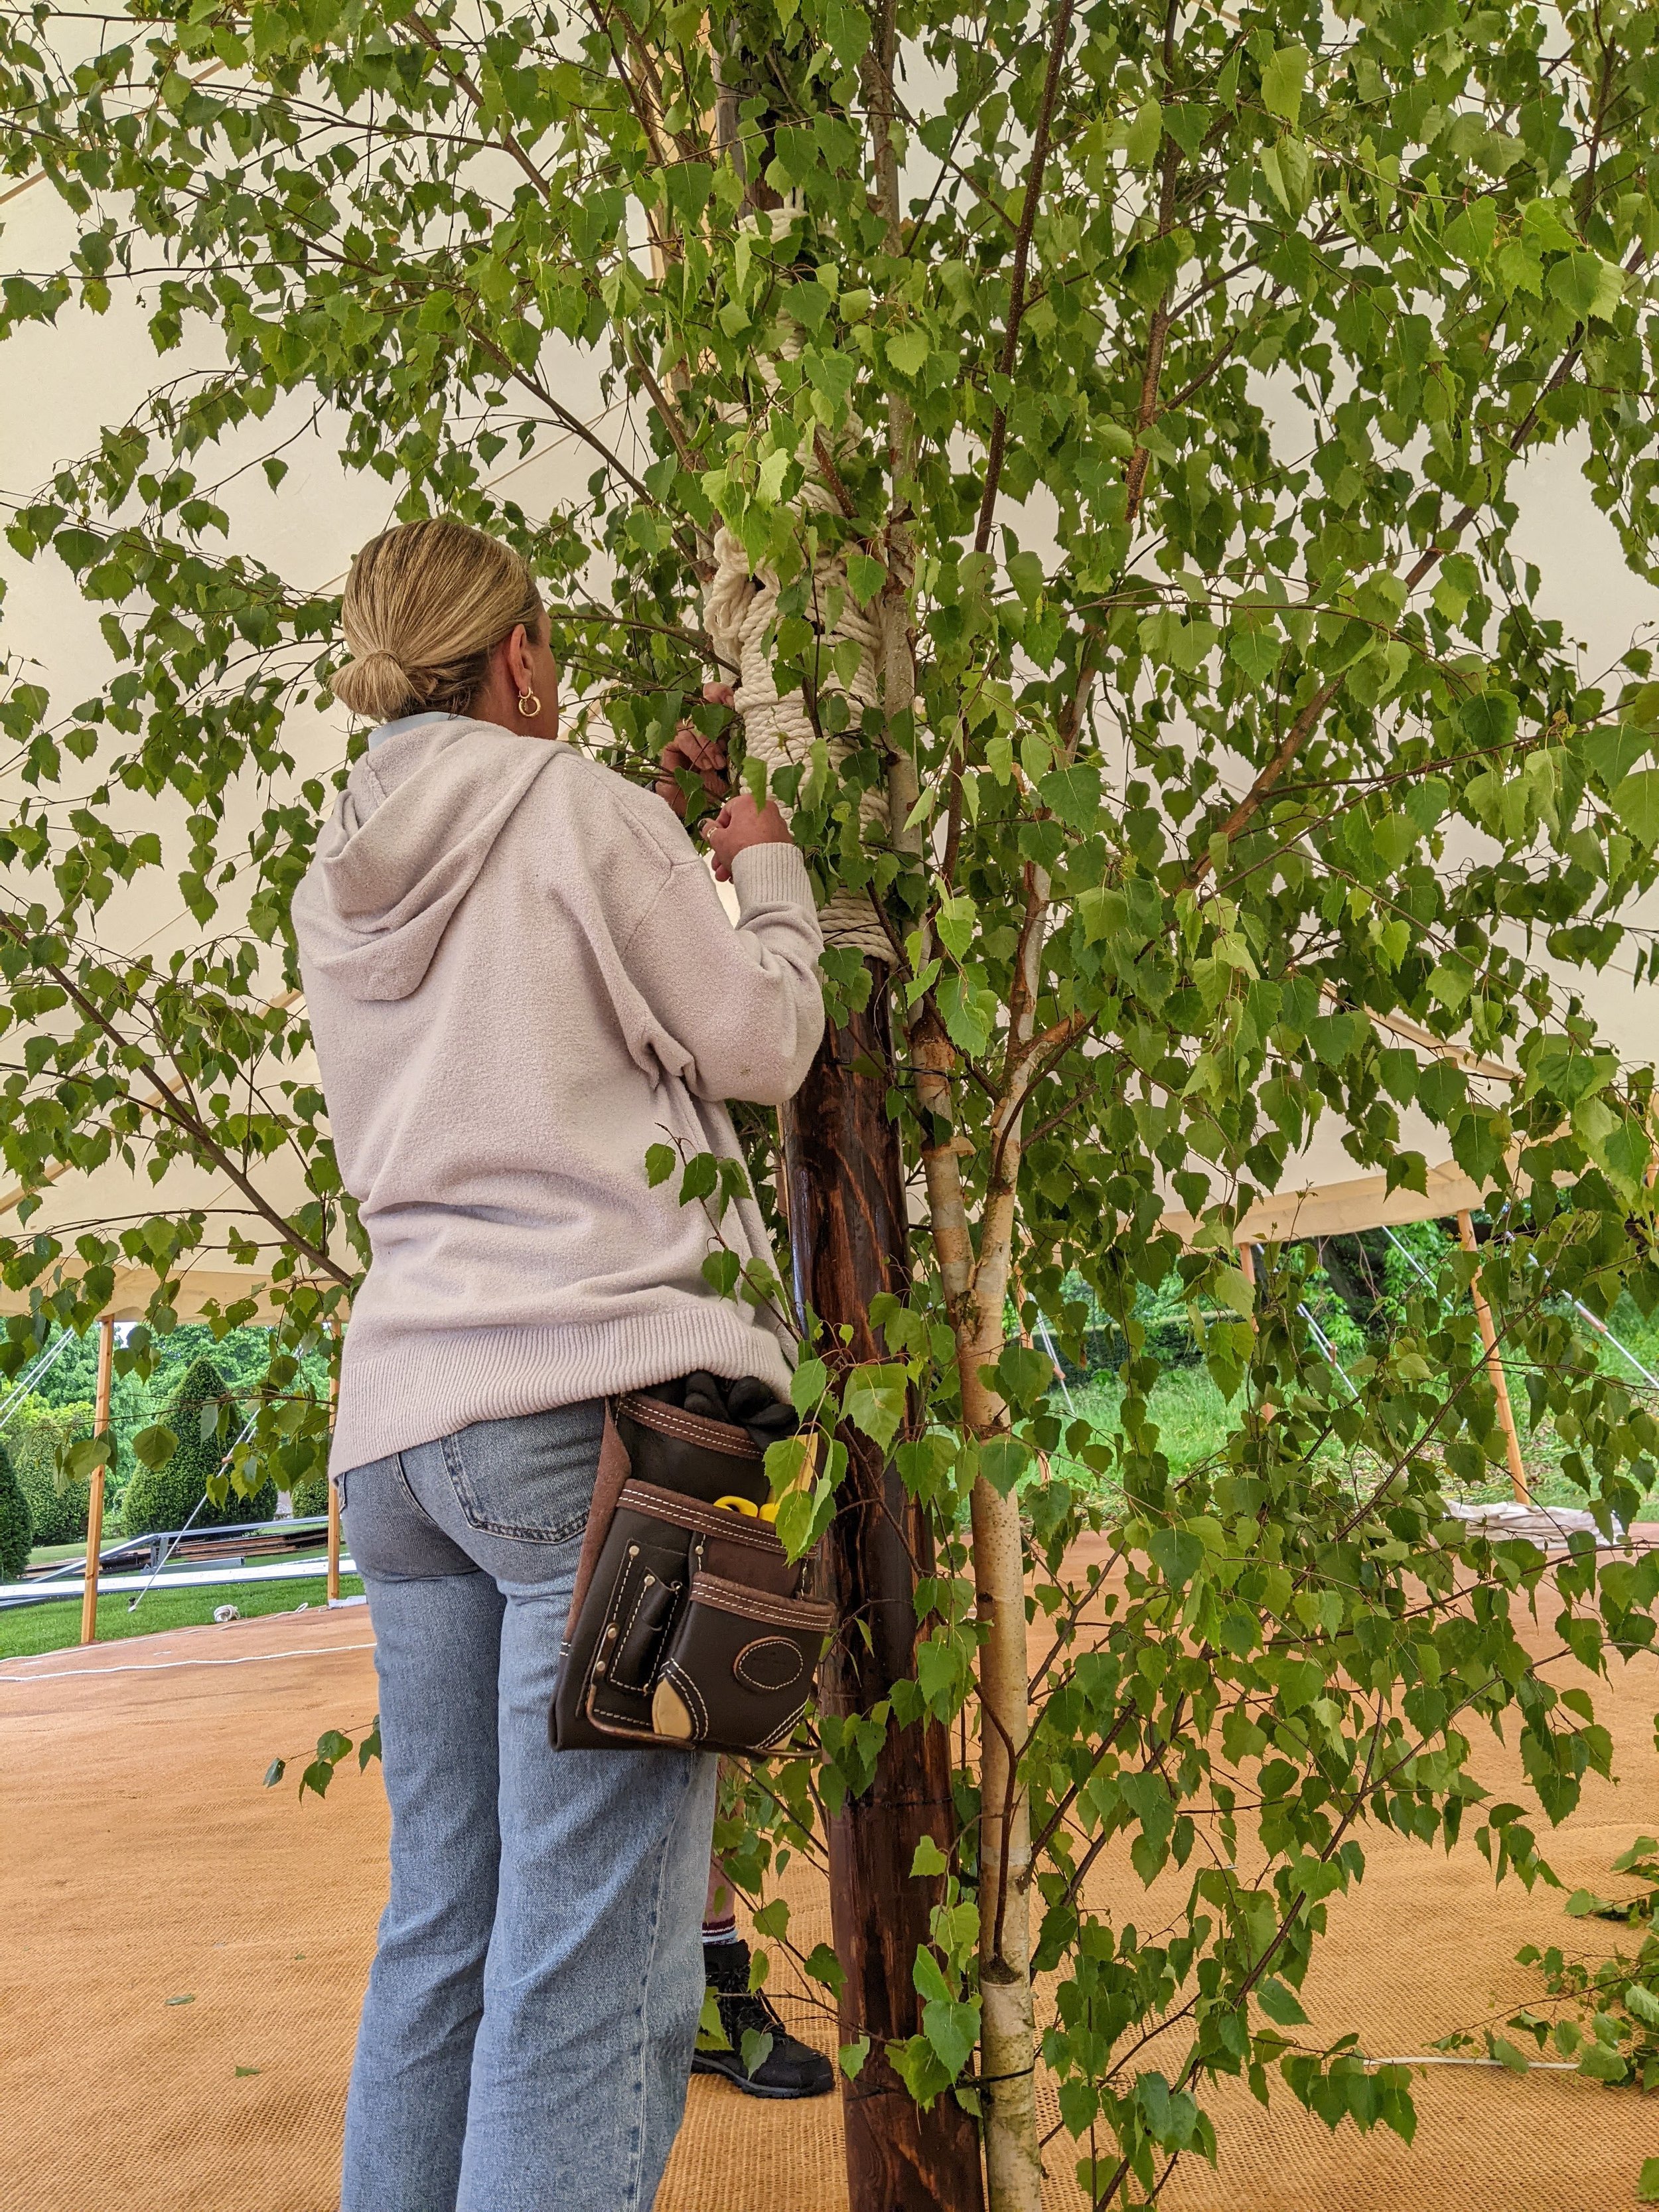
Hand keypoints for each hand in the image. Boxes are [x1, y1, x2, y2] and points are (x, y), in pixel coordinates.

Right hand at [656, 682, 732, 817]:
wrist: (692, 804)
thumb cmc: (715, 785)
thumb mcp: (734, 769)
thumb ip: (740, 753)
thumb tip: (756, 741)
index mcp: (720, 725)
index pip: (720, 697)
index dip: (724, 694)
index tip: (733, 703)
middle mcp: (702, 724)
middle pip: (705, 698)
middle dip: (715, 703)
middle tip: (726, 718)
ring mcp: (686, 732)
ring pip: (695, 721)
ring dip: (709, 742)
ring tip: (717, 764)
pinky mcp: (673, 743)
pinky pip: (683, 737)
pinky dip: (697, 751)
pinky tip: (706, 766)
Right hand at [706, 792, 792, 880]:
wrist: (768, 869)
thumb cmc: (743, 850)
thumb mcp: (718, 840)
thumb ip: (709, 830)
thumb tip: (705, 825)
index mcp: (749, 802)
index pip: (727, 811)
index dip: (717, 829)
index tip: (714, 841)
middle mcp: (766, 809)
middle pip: (739, 829)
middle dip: (726, 849)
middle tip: (719, 863)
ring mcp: (777, 825)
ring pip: (750, 840)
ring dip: (736, 857)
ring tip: (727, 874)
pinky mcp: (784, 841)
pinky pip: (763, 847)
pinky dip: (752, 857)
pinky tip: (742, 873)